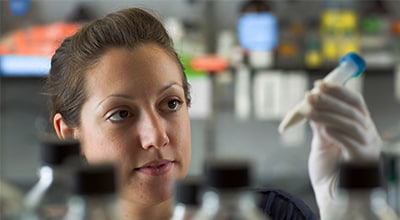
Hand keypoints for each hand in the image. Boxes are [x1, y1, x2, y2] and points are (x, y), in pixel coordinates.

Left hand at [306, 81, 381, 217]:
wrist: (330, 196)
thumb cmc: (328, 171)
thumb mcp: (321, 142)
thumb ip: (320, 124)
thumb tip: (311, 104)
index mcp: (358, 126)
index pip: (354, 102)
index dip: (338, 90)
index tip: (318, 83)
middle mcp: (367, 134)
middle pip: (353, 110)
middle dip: (331, 100)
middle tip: (311, 94)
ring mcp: (367, 147)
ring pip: (351, 124)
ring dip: (328, 114)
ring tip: (310, 109)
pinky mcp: (362, 161)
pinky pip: (351, 143)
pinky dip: (337, 133)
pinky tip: (323, 129)